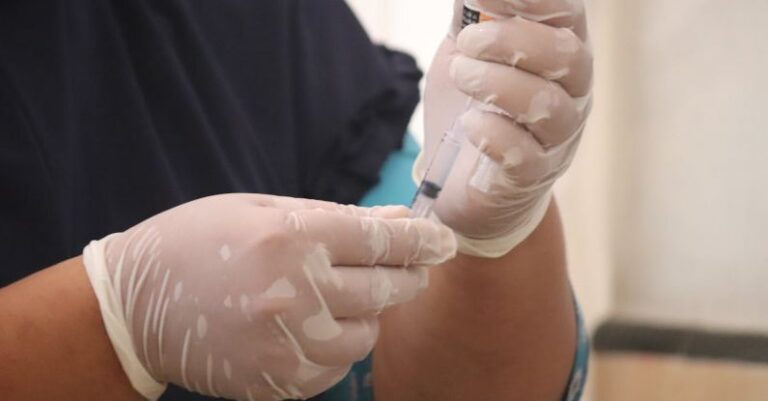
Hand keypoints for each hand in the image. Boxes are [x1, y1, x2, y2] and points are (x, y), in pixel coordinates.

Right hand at [83, 194, 455, 399]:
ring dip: (370, 312)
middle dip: (409, 274)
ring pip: (368, 333)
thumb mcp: (261, 210)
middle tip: (413, 266)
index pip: (380, 240)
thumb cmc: (198, 242)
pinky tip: (316, 325)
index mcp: (289, 238)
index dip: (421, 239)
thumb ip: (334, 217)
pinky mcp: (279, 381)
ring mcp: (287, 344)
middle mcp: (294, 292)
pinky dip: (339, 344)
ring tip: (345, 295)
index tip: (445, 241)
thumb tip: (396, 219)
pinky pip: (337, 366)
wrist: (138, 308)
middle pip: (385, 287)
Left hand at [417, 0, 592, 256]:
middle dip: (511, 41)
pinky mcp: (533, 176)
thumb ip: (469, 17)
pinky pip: (526, 155)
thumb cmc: (473, 107)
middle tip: (466, 44)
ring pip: (550, 105)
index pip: (567, 14)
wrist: (463, 180)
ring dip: (497, 84)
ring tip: (460, 76)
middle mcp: (571, 92)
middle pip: (567, 56)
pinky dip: (494, 134)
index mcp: (560, 52)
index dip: (533, 0)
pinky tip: (470, 124)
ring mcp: (557, 138)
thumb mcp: (465, 54)